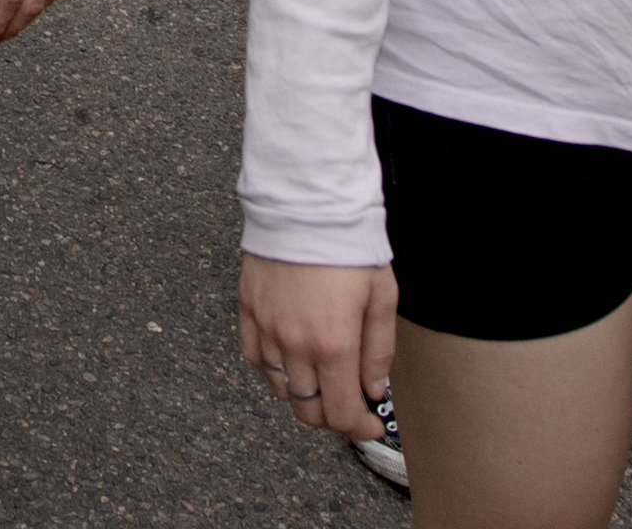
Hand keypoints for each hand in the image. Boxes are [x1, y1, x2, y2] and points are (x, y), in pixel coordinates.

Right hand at [235, 256, 398, 443]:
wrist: (307, 202)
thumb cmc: (349, 245)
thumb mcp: (382, 298)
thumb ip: (379, 351)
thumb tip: (373, 390)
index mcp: (334, 344)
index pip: (341, 413)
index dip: (359, 428)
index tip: (371, 422)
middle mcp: (295, 344)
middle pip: (307, 410)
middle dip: (332, 417)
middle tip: (349, 404)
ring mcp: (267, 328)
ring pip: (280, 389)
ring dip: (303, 394)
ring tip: (321, 378)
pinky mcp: (248, 310)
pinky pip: (253, 359)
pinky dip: (271, 369)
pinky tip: (290, 358)